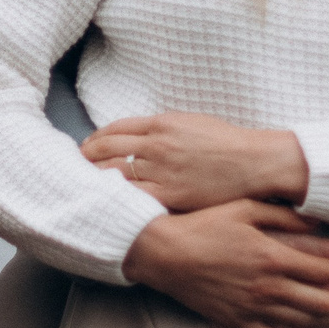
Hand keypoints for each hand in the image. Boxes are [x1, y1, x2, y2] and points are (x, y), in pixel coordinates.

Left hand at [84, 112, 308, 210]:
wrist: (254, 163)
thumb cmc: (226, 143)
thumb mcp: (190, 123)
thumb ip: (162, 129)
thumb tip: (137, 136)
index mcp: (161, 123)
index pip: (114, 129)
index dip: (95, 139)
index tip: (86, 147)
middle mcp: (156, 145)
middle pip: (107, 150)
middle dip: (86, 159)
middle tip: (73, 168)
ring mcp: (162, 170)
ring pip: (115, 173)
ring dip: (95, 179)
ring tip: (83, 187)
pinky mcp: (170, 195)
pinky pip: (134, 197)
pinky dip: (117, 199)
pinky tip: (108, 204)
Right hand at [122, 200, 328, 327]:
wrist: (161, 252)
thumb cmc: (204, 223)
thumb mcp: (246, 209)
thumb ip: (285, 217)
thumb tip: (320, 222)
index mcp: (272, 259)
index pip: (323, 271)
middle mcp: (265, 290)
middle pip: (319, 304)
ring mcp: (248, 310)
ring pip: (298, 326)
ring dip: (328, 327)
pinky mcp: (231, 322)